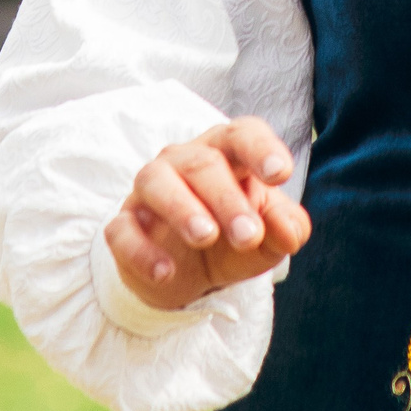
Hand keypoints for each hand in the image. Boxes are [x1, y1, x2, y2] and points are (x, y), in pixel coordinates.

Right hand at [106, 117, 310, 312]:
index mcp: (227, 153)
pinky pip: (122, 229)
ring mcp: (150, 191)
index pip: (242, 135)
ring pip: (156, 181)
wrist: (191, 275)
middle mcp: (185, 161)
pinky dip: (141, 250)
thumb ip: (287, 229)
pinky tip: (166, 272)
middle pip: (203, 163)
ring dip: (181, 208)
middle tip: (248, 236)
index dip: (262, 149)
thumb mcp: (270, 238)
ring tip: (205, 237)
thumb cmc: (236, 237)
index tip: (280, 174)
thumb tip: (288, 230)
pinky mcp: (124, 225)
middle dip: (227, 200)